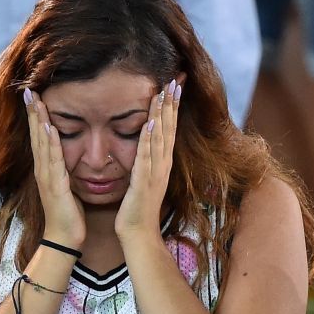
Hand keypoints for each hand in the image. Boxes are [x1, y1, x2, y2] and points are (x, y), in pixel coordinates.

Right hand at [24, 88, 85, 248]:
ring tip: (35, 101)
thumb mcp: (67, 186)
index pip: (40, 137)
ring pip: (42, 144)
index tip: (34, 96)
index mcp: (47, 169)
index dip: (36, 117)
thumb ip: (65, 170)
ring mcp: (47, 177)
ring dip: (38, 122)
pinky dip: (50, 143)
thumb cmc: (68, 214)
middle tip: (28, 90)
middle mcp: (43, 170)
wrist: (65, 238)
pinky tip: (48, 128)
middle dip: (33, 112)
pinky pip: (53, 160)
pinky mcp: (55, 186)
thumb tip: (67, 157)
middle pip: (37, 136)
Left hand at [115, 77, 181, 239]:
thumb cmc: (138, 210)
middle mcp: (163, 165)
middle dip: (172, 103)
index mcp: (162, 164)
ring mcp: (155, 173)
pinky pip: (147, 156)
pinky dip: (149, 138)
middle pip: (169, 129)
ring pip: (160, 137)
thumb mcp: (144, 181)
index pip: (169, 130)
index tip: (174, 86)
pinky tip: (150, 121)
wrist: (138, 235)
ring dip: (163, 113)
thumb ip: (146, 164)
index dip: (172, 108)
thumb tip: (147, 149)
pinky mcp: (144, 181)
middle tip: (176, 79)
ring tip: (164, 91)